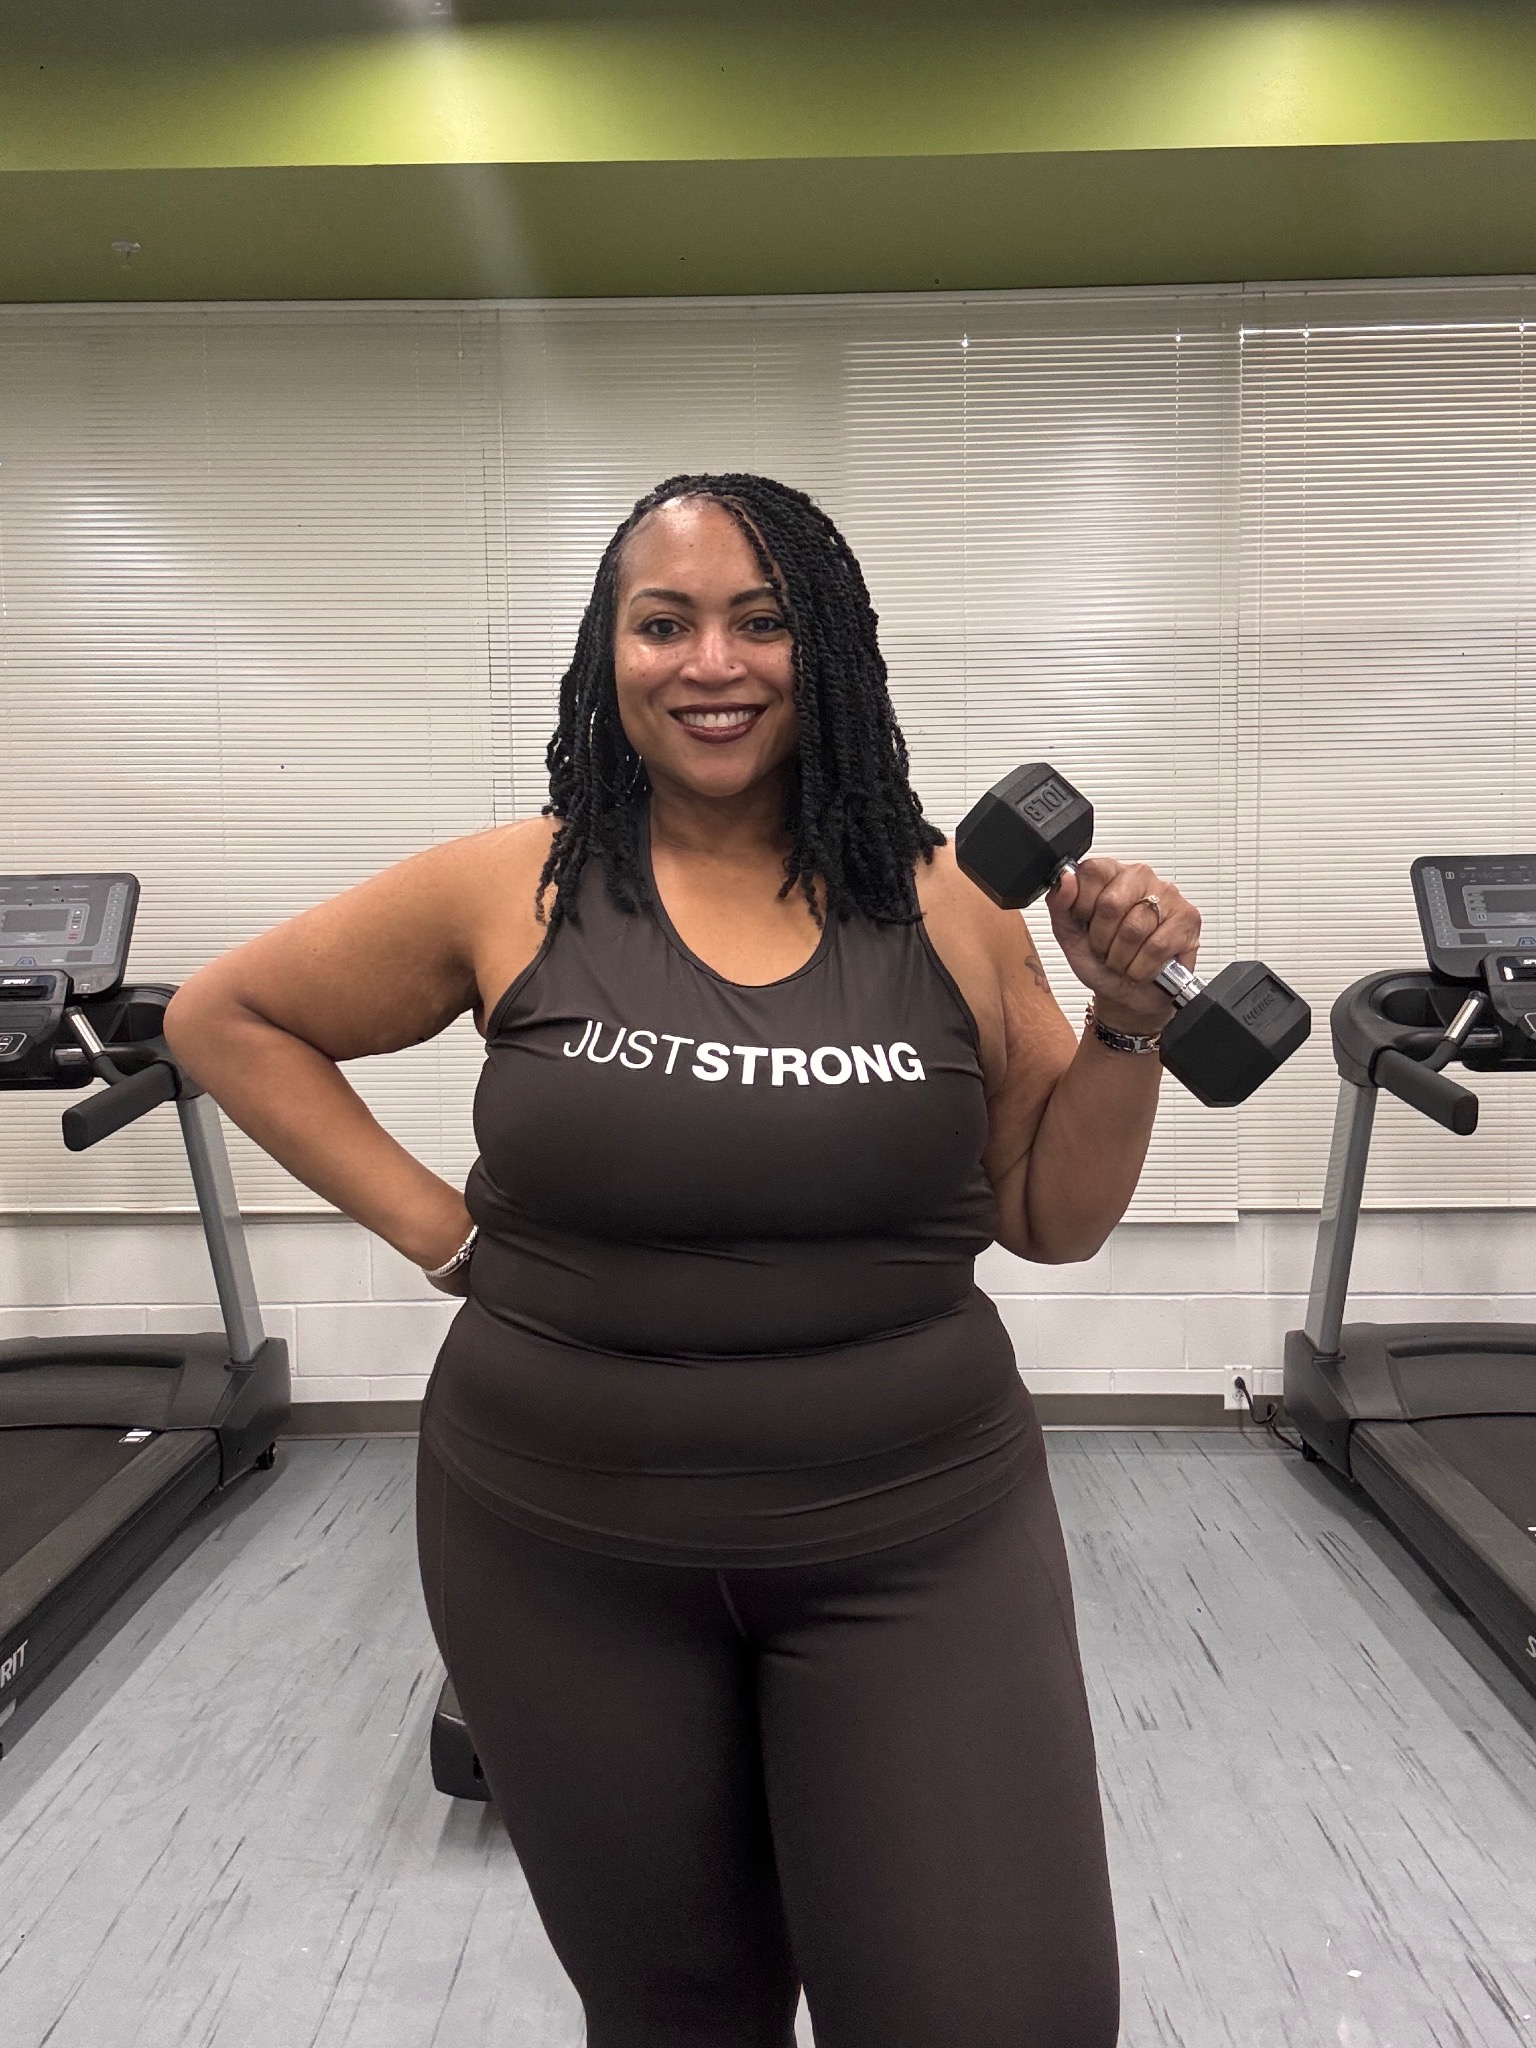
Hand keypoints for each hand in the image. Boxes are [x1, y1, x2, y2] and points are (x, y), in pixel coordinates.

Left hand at [1044, 858, 1200, 1032]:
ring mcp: (1168, 895)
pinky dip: (1142, 967)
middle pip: (1112, 904)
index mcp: (1110, 873)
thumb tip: (1065, 878)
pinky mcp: (1188, 919)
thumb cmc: (1100, 962)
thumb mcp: (1068, 935)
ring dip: (1121, 957)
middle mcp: (1141, 877)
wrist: (1126, 996)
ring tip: (1124, 959)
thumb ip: (1059, 904)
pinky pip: (1157, 946)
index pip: (1093, 872)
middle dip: (1102, 939)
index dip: (1083, 906)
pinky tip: (1142, 966)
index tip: (1086, 924)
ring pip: (1135, 928)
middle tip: (1105, 948)